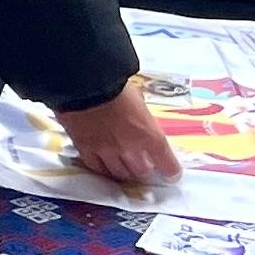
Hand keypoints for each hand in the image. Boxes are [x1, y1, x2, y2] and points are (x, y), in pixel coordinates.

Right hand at [55, 77, 182, 187]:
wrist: (84, 81)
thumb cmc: (114, 84)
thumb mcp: (138, 98)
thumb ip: (142, 116)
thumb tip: (140, 119)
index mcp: (149, 135)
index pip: (168, 166)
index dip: (171, 171)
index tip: (171, 172)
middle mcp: (130, 148)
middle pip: (142, 172)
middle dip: (145, 169)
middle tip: (143, 164)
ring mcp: (106, 150)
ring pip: (119, 173)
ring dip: (125, 170)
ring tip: (125, 165)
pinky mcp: (85, 148)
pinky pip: (97, 167)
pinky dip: (103, 168)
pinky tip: (105, 165)